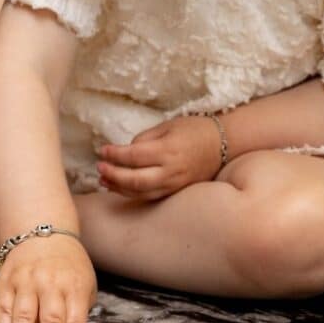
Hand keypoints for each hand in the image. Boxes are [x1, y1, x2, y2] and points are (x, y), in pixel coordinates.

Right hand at [0, 234, 96, 322]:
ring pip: (24, 314)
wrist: (40, 232)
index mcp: (74, 284)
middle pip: (50, 317)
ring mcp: (26, 281)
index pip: (74, 316)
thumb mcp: (84, 282)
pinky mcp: (6, 282)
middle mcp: (50, 282)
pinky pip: (4, 308)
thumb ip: (79, 310)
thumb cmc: (67, 266)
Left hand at [96, 115, 222, 200]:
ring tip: (104, 179)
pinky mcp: (177, 191)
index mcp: (168, 150)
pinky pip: (151, 196)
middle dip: (113, 175)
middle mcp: (171, 171)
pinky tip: (120, 188)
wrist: (224, 144)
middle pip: (134, 180)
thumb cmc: (194, 130)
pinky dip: (133, 194)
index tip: (103, 150)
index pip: (133, 156)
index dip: (114, 155)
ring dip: (119, 188)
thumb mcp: (167, 126)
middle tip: (99, 167)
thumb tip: (126, 152)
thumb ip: (144, 139)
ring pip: (141, 192)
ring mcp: (175, 184)